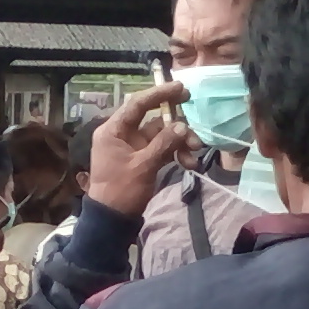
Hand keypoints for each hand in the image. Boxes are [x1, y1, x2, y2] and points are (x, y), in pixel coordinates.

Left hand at [87, 82, 191, 217]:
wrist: (112, 220)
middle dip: (176, 123)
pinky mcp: (144, 159)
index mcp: (113, 130)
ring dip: (180, 142)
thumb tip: (183, 126)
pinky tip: (190, 164)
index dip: (159, 94)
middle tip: (194, 119)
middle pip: (153, 119)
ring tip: (195, 152)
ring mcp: (134, 147)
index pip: (137, 104)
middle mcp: (123, 134)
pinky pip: (163, 149)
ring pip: (162, 135)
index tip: (180, 88)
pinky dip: (176, 154)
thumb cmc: (121, 190)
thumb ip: (163, 144)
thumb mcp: (143, 166)